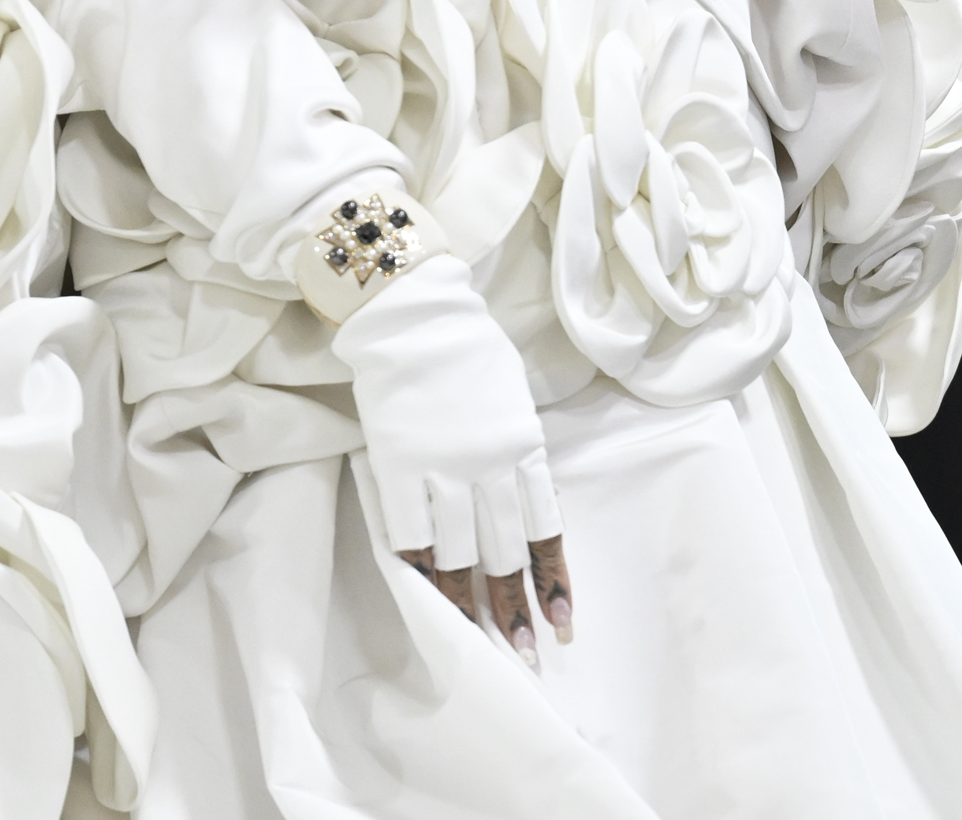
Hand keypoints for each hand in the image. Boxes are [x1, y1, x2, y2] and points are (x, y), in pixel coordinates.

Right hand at [331, 251, 574, 660]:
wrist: (412, 312)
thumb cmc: (466, 349)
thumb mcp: (512, 399)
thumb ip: (519, 452)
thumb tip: (526, 502)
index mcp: (524, 446)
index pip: (546, 529)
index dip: (553, 581)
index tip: (562, 623)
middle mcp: (489, 465)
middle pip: (506, 552)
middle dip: (515, 606)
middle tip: (522, 649)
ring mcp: (442, 468)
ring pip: (460, 553)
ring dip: (469, 601)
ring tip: (475, 637)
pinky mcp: (399, 465)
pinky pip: (411, 533)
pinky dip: (419, 567)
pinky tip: (426, 594)